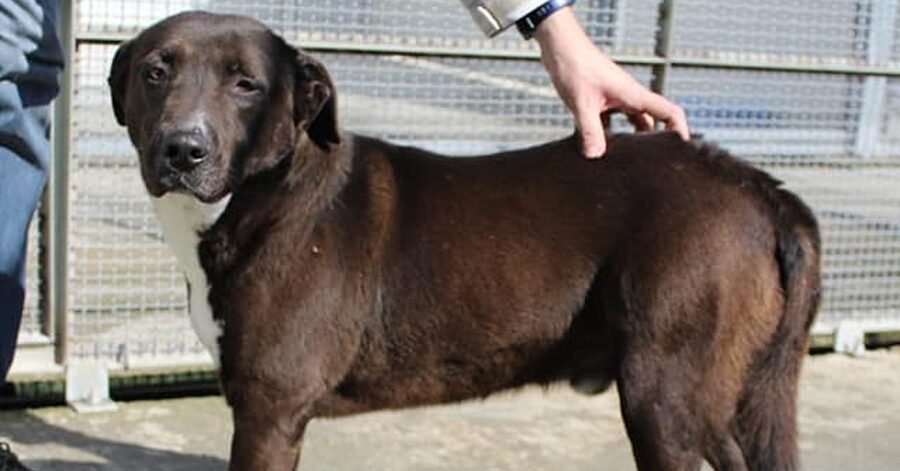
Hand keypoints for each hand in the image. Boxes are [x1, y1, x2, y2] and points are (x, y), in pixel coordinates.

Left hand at [533, 8, 688, 157]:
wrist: (559, 45)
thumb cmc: (574, 66)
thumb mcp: (582, 103)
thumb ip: (590, 130)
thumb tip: (596, 155)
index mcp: (634, 95)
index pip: (670, 112)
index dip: (679, 131)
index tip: (679, 151)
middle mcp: (629, 95)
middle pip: (653, 120)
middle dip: (654, 141)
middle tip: (650, 163)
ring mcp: (616, 96)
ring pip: (632, 120)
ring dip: (630, 138)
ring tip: (624, 159)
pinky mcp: (601, 98)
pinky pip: (612, 118)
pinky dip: (607, 132)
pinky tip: (596, 145)